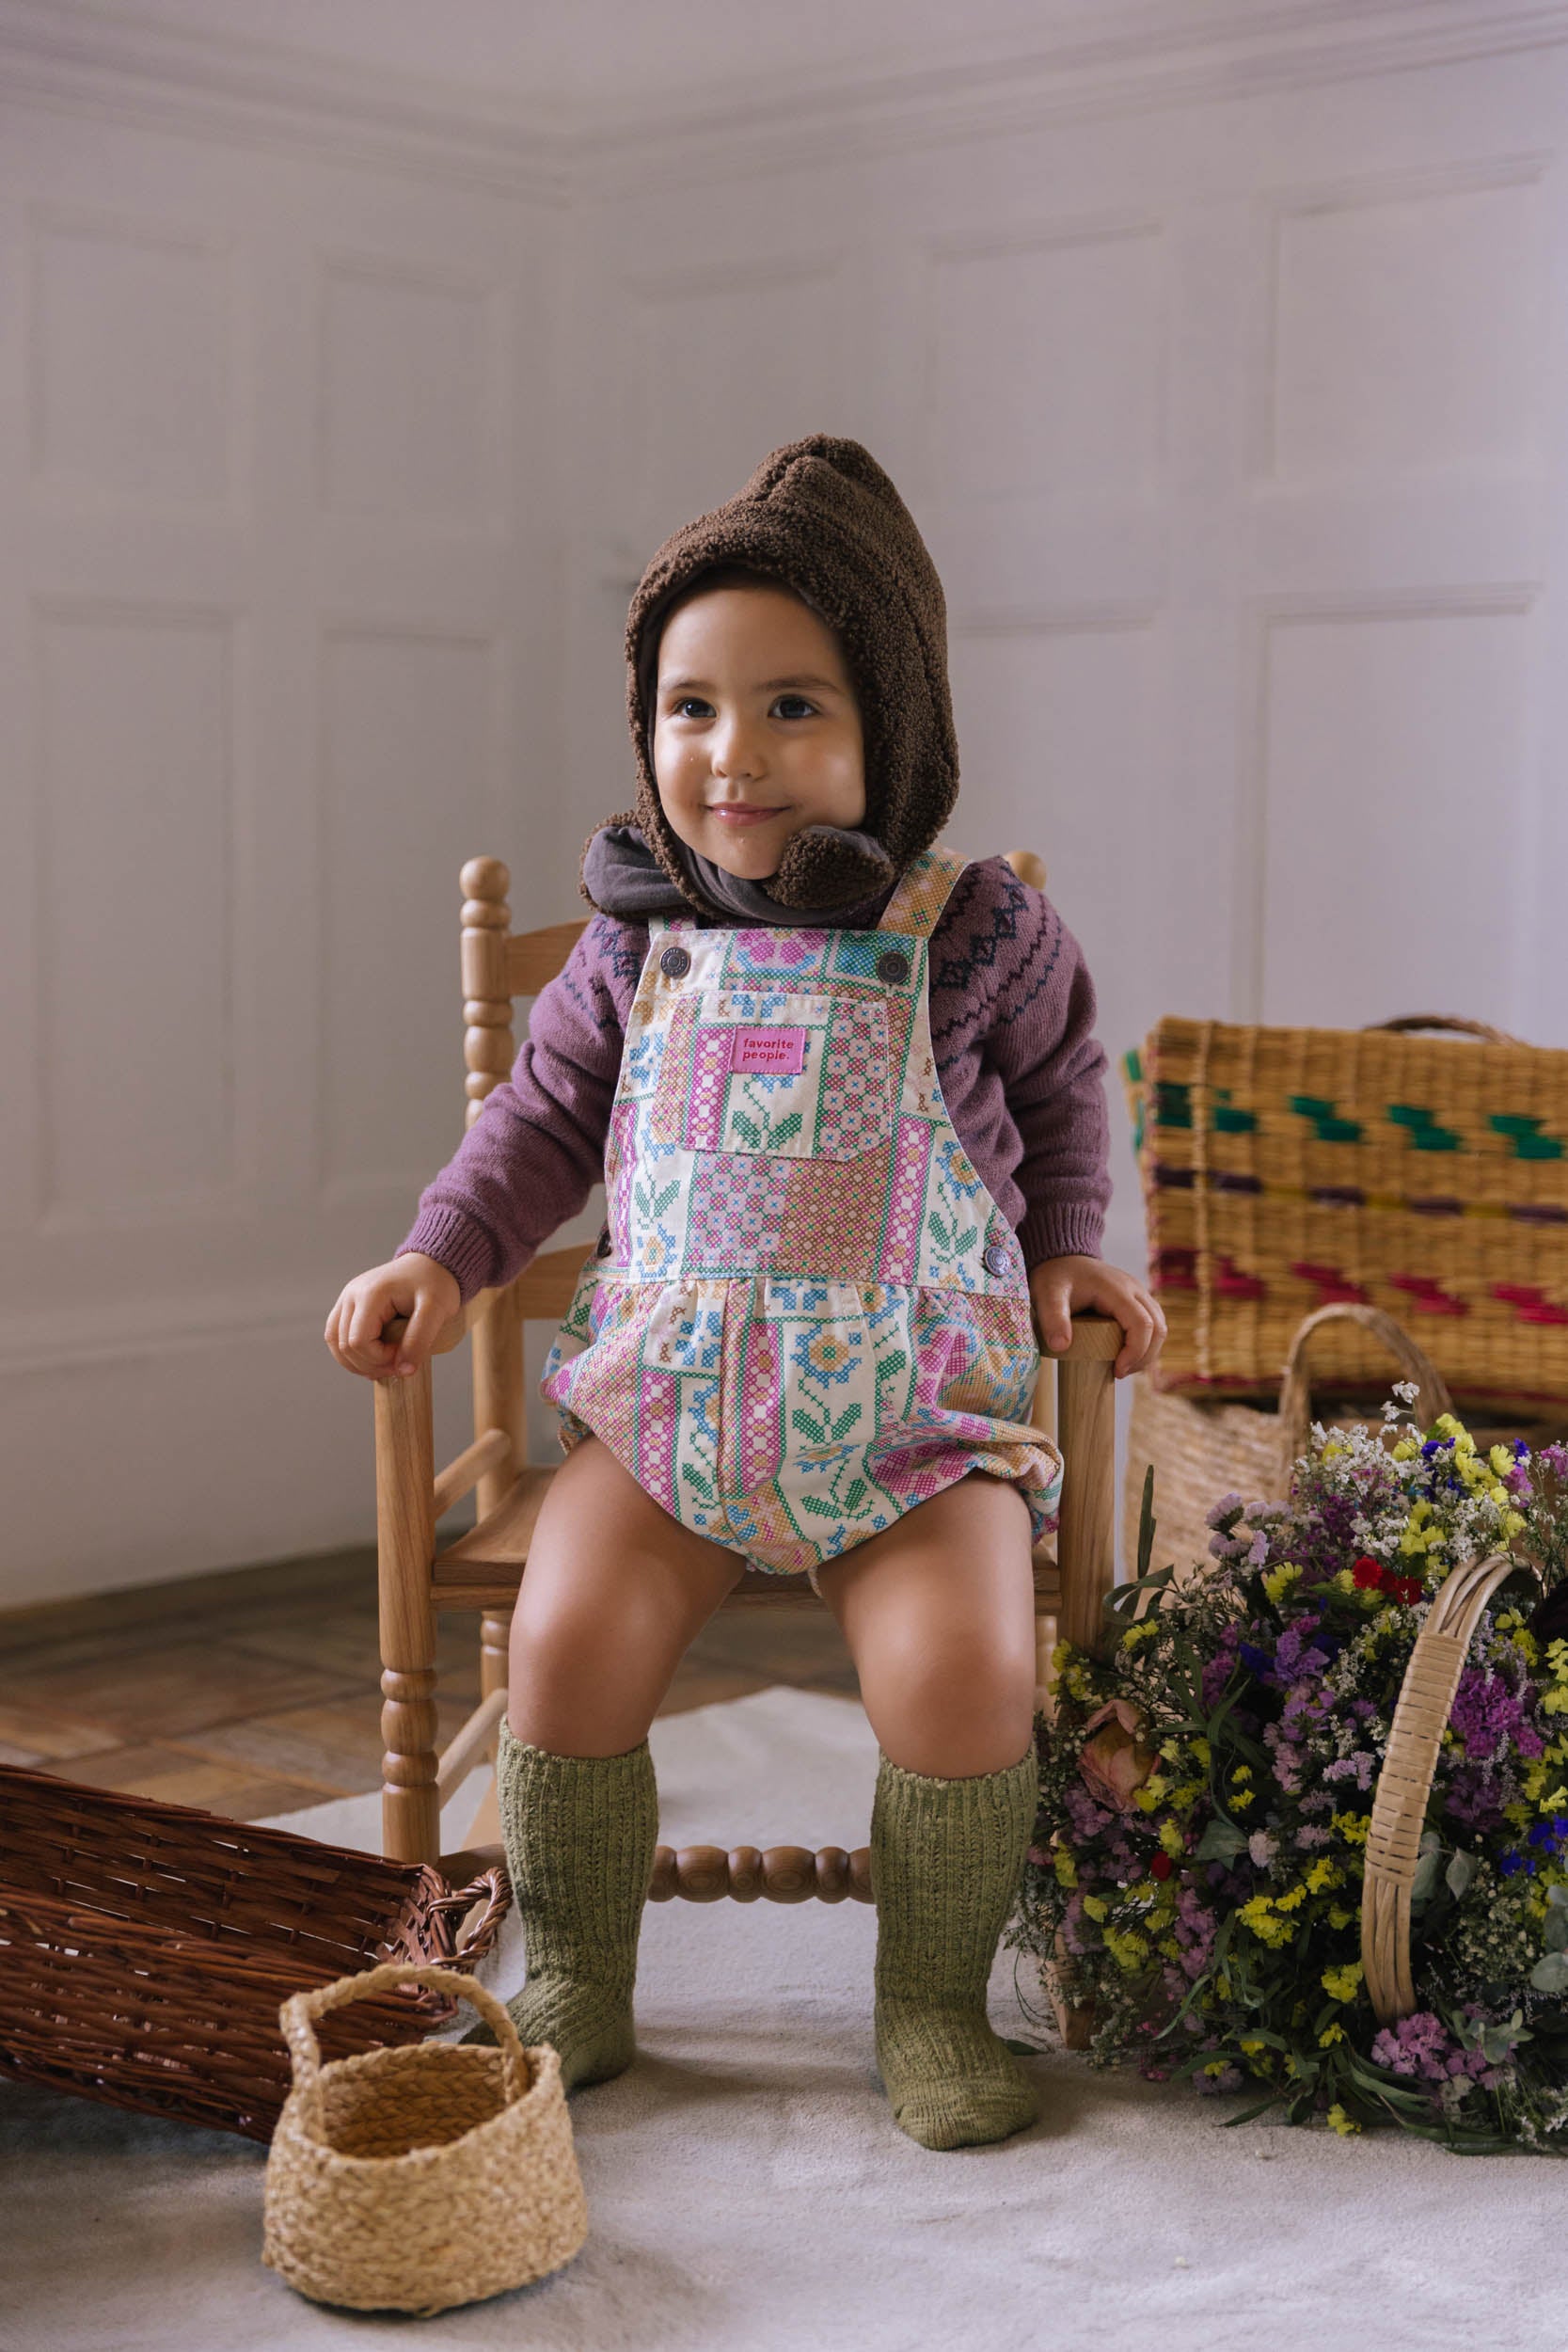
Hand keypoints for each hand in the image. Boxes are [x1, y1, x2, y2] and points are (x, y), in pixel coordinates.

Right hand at [324, 1252, 461, 1382]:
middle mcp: (351, 1295)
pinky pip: (337, 1335)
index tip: (404, 1357)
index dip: (379, 1359)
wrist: (431, 1264)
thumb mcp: (437, 1310)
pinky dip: (351, 1352)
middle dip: (370, 1364)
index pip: (358, 1341)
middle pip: (344, 1345)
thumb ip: (419, 1340)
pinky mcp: (348, 1305)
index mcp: (370, 1294)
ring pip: (335, 1342)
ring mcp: (347, 1299)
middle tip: (398, 1366)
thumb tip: (403, 1370)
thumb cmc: (435, 1283)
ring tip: (384, 1367)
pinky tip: (371, 1360)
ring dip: (356, 1362)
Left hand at [1029, 1254, 1165, 1379]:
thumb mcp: (1047, 1295)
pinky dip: (1146, 1343)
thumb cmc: (1055, 1277)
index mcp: (1117, 1289)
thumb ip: (1053, 1318)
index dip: (1136, 1351)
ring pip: (1160, 1327)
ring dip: (1147, 1352)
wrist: (1062, 1259)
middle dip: (1144, 1357)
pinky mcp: (1137, 1301)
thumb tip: (1061, 1347)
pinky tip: (1126, 1356)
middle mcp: (1134, 1289)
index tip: (1117, 1370)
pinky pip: (1153, 1324)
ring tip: (1122, 1367)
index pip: (1142, 1324)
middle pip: (1158, 1328)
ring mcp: (1138, 1294)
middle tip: (1119, 1373)